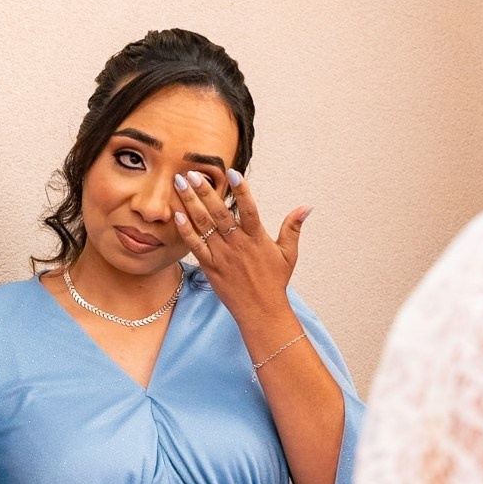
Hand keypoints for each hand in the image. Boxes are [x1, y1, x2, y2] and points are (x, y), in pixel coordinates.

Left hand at [171, 168, 309, 328]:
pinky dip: (186, 230)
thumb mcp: (288, 253)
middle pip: (219, 213)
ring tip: (180, 184)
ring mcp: (222, 255)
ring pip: (204, 225)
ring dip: (190, 203)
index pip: (249, 209)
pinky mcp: (210, 267)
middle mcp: (238, 244)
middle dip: (205, 191)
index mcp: (257, 238)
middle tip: (192, 173)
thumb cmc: (275, 282)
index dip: (241, 190)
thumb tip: (306, 207)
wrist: (261, 311)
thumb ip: (293, 227)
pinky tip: (177, 214)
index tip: (231, 172)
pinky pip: (195, 246)